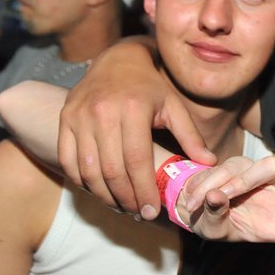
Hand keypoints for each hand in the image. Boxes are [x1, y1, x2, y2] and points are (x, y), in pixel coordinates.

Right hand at [56, 39, 214, 217]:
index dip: (143, 190)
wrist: (117, 61)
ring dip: (103, 195)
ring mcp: (79, 115)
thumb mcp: (174, 106)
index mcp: (133, 108)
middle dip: (125, 198)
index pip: (136, 160)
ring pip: (88, 169)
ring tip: (121, 207)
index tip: (151, 211)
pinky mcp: (65, 119)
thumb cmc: (150, 88)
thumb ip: (191, 136)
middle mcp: (102, 111)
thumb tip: (208, 163)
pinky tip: (99, 191)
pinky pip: (68, 160)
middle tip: (138, 213)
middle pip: (111, 169)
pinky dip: (82, 181)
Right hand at [178, 155, 274, 262]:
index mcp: (269, 228)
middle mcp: (273, 202)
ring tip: (204, 200)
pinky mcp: (245, 163)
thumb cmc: (207, 223)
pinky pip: (231, 169)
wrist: (190, 202)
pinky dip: (212, 181)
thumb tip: (218, 196)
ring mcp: (261, 182)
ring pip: (259, 174)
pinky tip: (199, 191)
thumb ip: (215, 214)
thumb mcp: (209, 228)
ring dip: (230, 186)